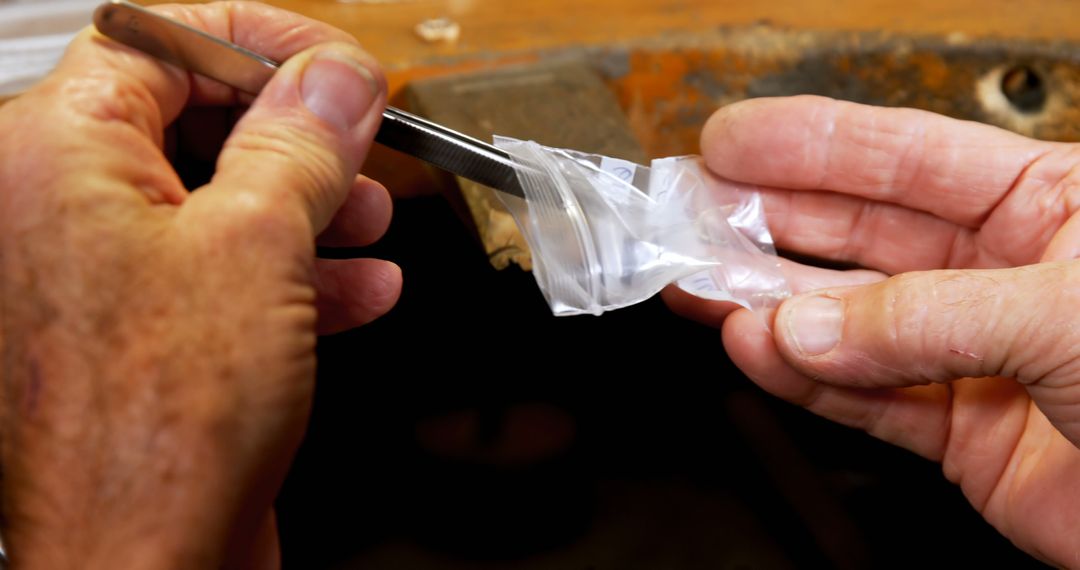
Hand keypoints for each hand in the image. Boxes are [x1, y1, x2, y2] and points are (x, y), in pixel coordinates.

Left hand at [0, 2, 398, 567]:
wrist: (142, 566)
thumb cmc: (156, 429)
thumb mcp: (257, 246)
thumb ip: (301, 143)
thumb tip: (336, 80)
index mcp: (55, 154)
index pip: (159, 38)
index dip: (261, 42)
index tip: (334, 65)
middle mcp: (60, 206)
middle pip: (191, 118)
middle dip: (294, 134)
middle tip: (362, 143)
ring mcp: (99, 274)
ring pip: (215, 198)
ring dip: (306, 204)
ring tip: (371, 219)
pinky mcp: (142, 334)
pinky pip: (220, 270)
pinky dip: (293, 270)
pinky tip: (358, 288)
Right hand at [665, 95, 1079, 565]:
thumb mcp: (1063, 313)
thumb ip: (922, 319)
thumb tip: (805, 326)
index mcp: (1047, 203)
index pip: (905, 157)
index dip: (811, 143)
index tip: (732, 140)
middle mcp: (1000, 271)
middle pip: (859, 234)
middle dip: (772, 223)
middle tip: (695, 216)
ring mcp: (973, 352)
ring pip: (848, 319)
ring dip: (772, 305)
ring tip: (701, 286)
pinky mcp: (959, 431)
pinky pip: (863, 398)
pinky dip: (804, 379)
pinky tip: (754, 352)